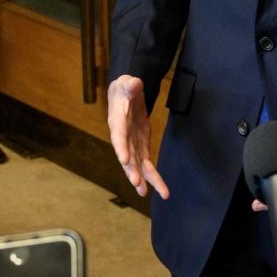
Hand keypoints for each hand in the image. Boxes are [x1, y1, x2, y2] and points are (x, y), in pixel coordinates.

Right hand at [107, 75, 168, 199]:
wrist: (126, 95)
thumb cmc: (125, 88)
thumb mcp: (127, 83)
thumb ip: (131, 85)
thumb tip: (136, 83)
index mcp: (118, 121)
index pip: (119, 136)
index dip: (121, 147)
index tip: (124, 159)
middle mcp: (123, 137)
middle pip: (126, 155)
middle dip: (131, 169)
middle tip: (136, 182)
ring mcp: (132, 144)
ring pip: (136, 165)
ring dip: (141, 178)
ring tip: (144, 193)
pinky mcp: (141, 147)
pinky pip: (146, 164)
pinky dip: (152, 176)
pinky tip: (158, 190)